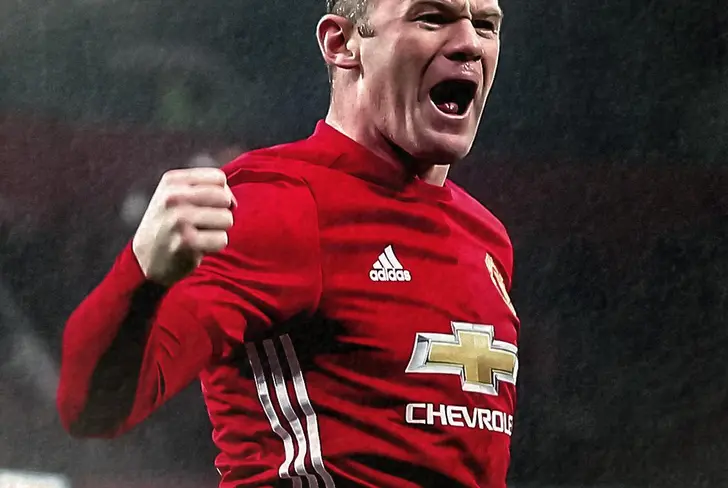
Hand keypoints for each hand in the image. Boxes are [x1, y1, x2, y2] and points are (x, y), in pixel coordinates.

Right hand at [132, 168, 235, 285]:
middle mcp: (173, 197)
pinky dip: (215, 246)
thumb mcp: (176, 196)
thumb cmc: (169, 225)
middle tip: (205, 223)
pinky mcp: (186, 241)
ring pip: (227, 219)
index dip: (222, 193)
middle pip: (224, 198)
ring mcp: (179, 219)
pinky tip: (198, 246)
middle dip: (222, 212)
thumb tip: (233, 201)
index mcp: (172, 181)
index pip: (218, 178)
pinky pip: (221, 239)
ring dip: (219, 230)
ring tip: (200, 234)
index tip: (210, 206)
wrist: (145, 259)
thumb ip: (205, 189)